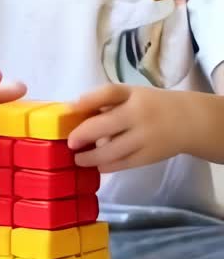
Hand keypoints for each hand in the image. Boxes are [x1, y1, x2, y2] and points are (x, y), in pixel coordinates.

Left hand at [67, 83, 189, 170]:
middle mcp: (138, 115)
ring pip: (111, 151)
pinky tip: (97, 165)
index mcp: (133, 96)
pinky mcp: (148, 157)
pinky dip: (106, 166)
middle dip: (82, 135)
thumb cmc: (151, 106)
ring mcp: (144, 138)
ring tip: (78, 159)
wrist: (188, 122)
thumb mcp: (131, 95)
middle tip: (69, 143)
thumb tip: (74, 111)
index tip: (69, 109)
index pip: (109, 93)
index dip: (88, 100)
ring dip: (90, 157)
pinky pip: (123, 164)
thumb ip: (106, 101)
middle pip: (104, 125)